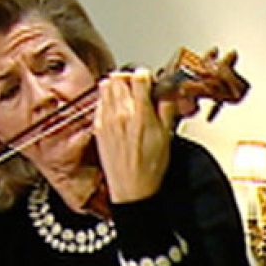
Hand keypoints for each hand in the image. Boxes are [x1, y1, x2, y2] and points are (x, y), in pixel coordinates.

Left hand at [91, 69, 176, 202]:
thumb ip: (166, 110)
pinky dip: (107, 99)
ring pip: (106, 85)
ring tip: (126, 95)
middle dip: (130, 78)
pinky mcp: (98, 126)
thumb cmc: (150, 168)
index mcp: (140, 114)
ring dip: (117, 86)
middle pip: (119, 77)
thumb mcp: (167, 137)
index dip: (146, 76)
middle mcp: (120, 113)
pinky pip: (99, 101)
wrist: (131, 189)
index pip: (139, 77)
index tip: (150, 81)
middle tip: (138, 86)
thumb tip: (168, 93)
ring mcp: (106, 119)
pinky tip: (117, 108)